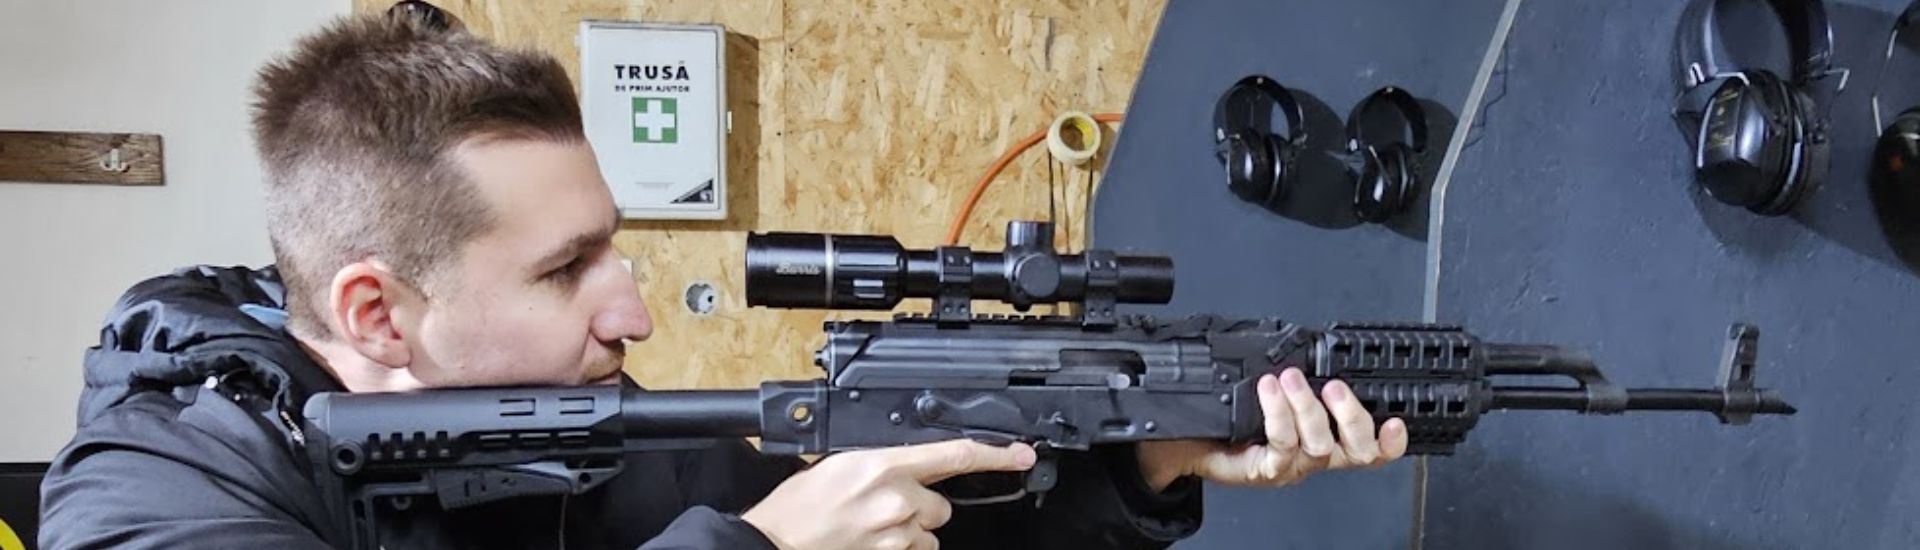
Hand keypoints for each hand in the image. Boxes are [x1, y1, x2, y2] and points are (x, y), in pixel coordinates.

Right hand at [742, 439, 1037, 549]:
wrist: (775, 543)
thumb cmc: (797, 507)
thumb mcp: (838, 465)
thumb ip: (880, 463)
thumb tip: (904, 463)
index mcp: (882, 464)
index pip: (953, 455)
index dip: (995, 456)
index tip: (1022, 455)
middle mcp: (896, 498)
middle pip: (942, 503)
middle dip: (922, 505)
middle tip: (887, 505)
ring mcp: (896, 532)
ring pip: (929, 530)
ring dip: (911, 529)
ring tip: (872, 525)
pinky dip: (900, 547)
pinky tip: (870, 540)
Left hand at [1136, 368, 1407, 490]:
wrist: (1192, 441)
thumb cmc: (1235, 417)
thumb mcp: (1275, 392)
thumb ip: (1300, 375)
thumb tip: (1308, 340)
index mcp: (1328, 439)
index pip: (1372, 447)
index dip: (1390, 441)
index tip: (1395, 420)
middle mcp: (1315, 457)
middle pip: (1357, 451)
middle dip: (1352, 416)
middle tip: (1335, 387)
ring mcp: (1291, 466)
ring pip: (1318, 444)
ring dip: (1307, 407)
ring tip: (1289, 378)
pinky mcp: (1265, 469)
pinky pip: (1281, 444)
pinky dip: (1278, 414)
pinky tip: (1268, 392)